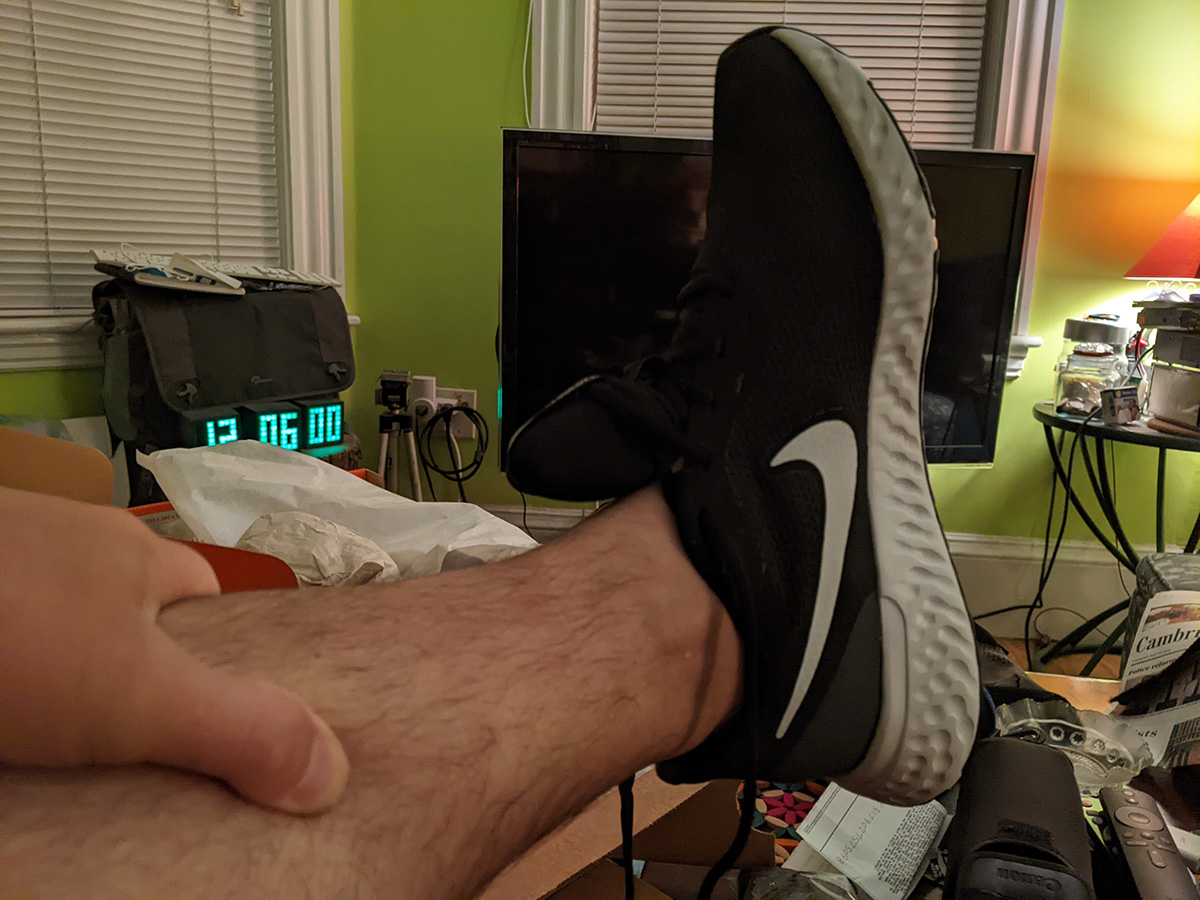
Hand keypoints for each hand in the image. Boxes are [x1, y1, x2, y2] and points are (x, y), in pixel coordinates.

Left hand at [0, 486, 348, 812]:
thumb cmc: (7, 627)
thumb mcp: (137, 696)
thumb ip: (238, 727)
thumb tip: (333, 773)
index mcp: (137, 559)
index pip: (208, 605)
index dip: (224, 665)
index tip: (220, 723)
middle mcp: (71, 552)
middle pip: (130, 622)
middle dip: (135, 685)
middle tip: (135, 760)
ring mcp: (6, 571)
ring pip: (54, 634)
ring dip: (59, 688)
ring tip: (60, 756)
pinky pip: (9, 644)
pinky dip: (13, 686)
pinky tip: (7, 732)